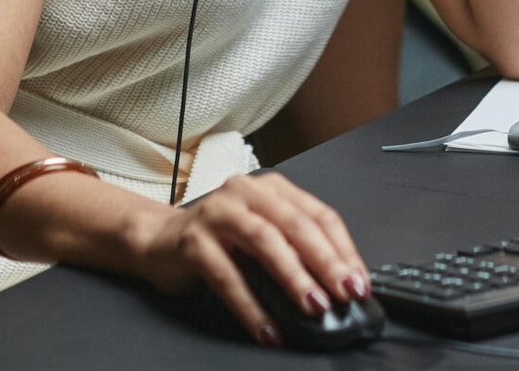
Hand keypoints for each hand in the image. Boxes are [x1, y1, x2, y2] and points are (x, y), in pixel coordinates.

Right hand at [136, 169, 371, 343]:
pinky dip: (251, 307)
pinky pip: (227, 276)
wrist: (159, 241)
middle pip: (295, 225)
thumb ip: (293, 250)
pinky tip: (267, 330)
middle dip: (325, 262)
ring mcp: (219, 212)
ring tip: (314, 308)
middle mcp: (247, 192)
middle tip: (345, 293)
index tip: (359, 281)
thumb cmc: (219, 241)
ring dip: (293, 278)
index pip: (318, 214)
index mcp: (271, 189)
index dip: (342, 249)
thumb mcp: (261, 236)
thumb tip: (335, 287)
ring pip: (265, 242)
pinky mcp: (194, 240)